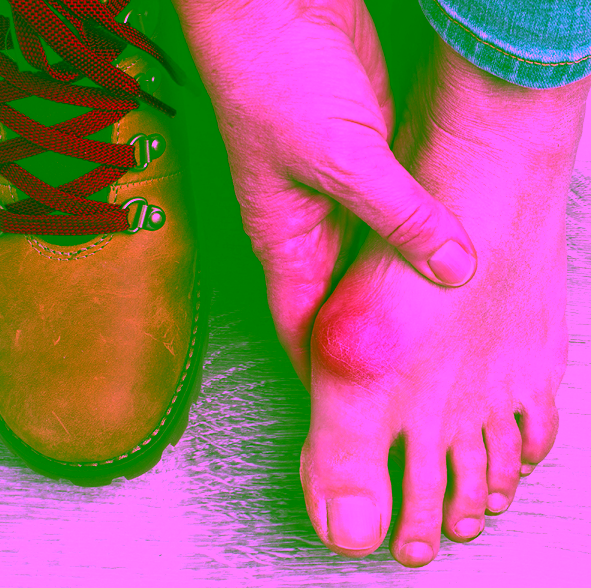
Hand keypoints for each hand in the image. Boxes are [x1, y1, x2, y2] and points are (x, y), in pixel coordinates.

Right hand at [173, 0, 477, 388]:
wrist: (275, 9)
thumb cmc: (275, 83)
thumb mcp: (342, 159)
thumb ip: (400, 217)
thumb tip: (452, 267)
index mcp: (283, 241)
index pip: (300, 327)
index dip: (324, 370)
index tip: (358, 408)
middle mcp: (308, 231)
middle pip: (339, 303)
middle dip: (370, 339)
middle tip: (411, 377)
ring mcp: (337, 200)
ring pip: (371, 264)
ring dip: (399, 290)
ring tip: (437, 330)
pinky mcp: (364, 169)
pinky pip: (391, 220)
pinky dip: (415, 242)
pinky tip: (443, 258)